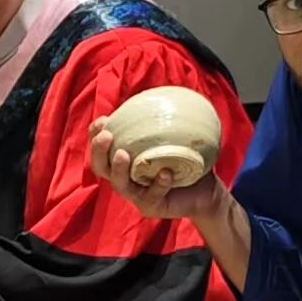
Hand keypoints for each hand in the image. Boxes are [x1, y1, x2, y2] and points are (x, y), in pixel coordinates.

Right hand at [85, 116, 236, 238]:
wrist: (207, 191)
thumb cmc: (188, 162)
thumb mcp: (176, 139)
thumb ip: (166, 122)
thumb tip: (168, 94)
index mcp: (125, 161)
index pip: (102, 148)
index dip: (95, 135)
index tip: (102, 120)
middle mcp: (126, 178)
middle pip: (101, 167)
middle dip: (98, 151)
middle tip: (106, 136)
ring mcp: (137, 195)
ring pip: (120, 184)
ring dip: (118, 169)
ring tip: (123, 154)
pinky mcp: (151, 207)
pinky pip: (151, 195)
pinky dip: (158, 184)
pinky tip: (166, 173)